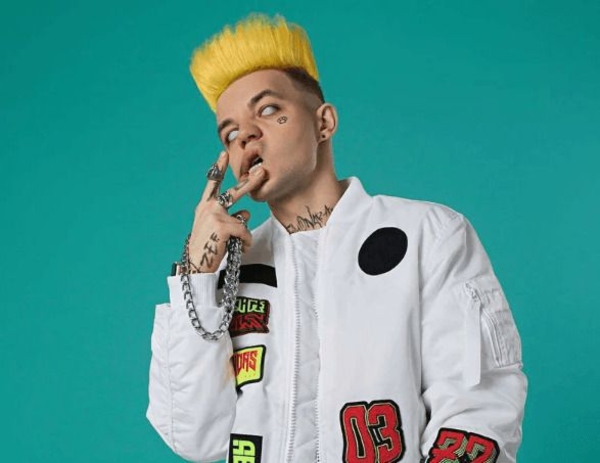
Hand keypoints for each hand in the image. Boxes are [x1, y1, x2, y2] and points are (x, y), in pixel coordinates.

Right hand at [188, 151, 265, 272]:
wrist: (196, 265)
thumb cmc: (207, 248)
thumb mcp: (215, 228)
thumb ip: (230, 217)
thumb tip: (246, 213)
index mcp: (205, 206)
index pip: (213, 183)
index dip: (219, 168)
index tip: (224, 154)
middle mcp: (209, 207)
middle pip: (235, 193)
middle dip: (251, 182)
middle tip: (263, 172)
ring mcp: (216, 215)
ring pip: (243, 221)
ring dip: (243, 235)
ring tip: (234, 245)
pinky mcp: (224, 226)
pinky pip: (245, 232)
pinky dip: (245, 243)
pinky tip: (236, 249)